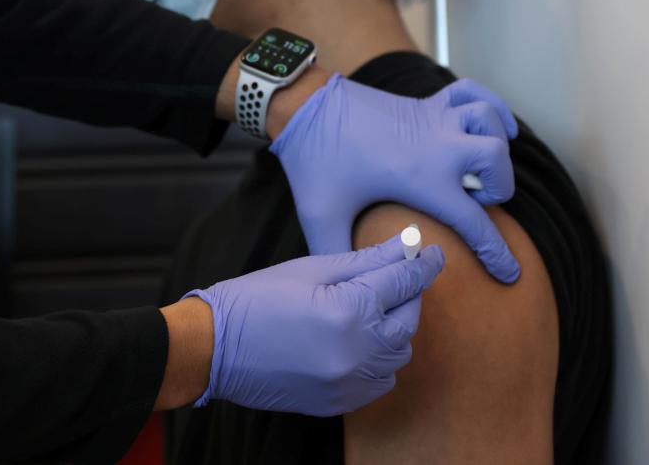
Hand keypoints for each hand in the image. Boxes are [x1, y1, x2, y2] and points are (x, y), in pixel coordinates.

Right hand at [184, 235, 444, 416]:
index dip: (422, 264)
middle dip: (408, 295)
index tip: (433, 253)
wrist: (215, 348)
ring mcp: (349, 382)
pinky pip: (381, 382)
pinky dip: (381, 360)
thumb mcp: (312, 268)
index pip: (403, 283)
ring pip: (399, 353)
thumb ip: (366, 260)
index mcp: (348, 311)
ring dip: (395, 328)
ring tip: (375, 308)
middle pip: (407, 319)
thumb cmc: (258, 298)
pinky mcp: (339, 403)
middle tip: (398, 277)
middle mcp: (356, 352)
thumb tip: (406, 245)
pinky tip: (362, 341)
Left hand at [270, 74, 521, 282]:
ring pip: (490, 121)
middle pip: (496, 160)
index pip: (474, 221)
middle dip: (499, 187)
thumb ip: (337, 255)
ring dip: (495, 144)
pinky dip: (490, 105)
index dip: (496, 252)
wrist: (305, 106)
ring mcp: (434, 118)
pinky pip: (472, 91)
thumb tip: (349, 290)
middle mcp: (437, 144)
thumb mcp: (322, 215)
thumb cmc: (315, 160)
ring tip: (477, 166)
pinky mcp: (425, 101)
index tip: (510, 274)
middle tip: (473, 202)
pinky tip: (490, 123)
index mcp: (420, 177)